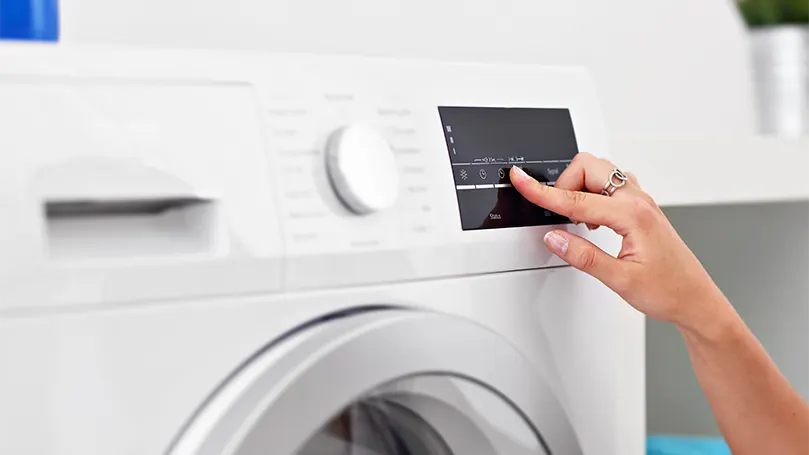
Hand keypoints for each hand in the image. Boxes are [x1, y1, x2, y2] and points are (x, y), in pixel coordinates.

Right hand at [510, 154, 729, 329]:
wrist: (696, 300)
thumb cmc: (669, 290)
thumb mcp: (620, 280)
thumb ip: (583, 256)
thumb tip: (554, 237)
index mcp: (632, 215)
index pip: (576, 199)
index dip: (542, 191)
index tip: (521, 180)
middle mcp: (638, 201)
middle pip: (588, 167)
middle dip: (565, 183)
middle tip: (555, 210)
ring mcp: (641, 202)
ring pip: (600, 172)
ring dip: (580, 187)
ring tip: (576, 219)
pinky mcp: (641, 208)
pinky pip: (611, 185)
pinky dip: (593, 194)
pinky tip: (592, 220)